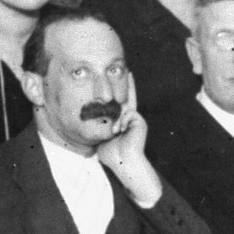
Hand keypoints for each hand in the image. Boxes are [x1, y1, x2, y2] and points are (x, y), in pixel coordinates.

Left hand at [95, 75, 162, 206]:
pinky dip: (121, 120)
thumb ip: (100, 123)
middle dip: (128, 84)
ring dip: (115, 118)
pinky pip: (128, 112)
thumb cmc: (110, 153)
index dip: (121, 91)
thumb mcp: (101, 135)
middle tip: (128, 70)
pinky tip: (120, 131)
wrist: (123, 162)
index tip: (120, 79)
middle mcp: (130, 118)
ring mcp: (135, 119)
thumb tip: (93, 112)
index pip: (120, 103)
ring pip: (122, 107)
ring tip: (114, 133)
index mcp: (121, 122)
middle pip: (127, 97)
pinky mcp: (139, 121)